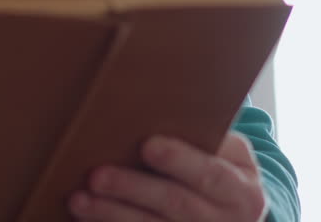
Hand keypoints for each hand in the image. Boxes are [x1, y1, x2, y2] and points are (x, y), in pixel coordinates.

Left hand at [69, 132, 266, 221]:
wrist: (232, 217)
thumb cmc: (222, 172)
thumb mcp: (230, 156)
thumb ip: (206, 139)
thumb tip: (158, 108)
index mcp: (241, 192)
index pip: (210, 175)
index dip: (179, 160)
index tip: (148, 146)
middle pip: (175, 204)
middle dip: (133, 189)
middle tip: (97, 175)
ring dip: (111, 214)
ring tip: (79, 200)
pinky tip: (85, 218)